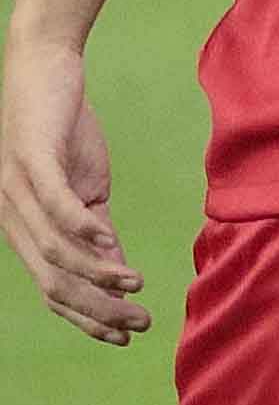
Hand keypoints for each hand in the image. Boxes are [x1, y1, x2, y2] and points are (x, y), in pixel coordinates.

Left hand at [3, 37, 142, 343]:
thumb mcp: (86, 188)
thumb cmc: (62, 129)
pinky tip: (111, 246)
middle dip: (98, 309)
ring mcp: (17, 190)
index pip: (53, 289)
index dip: (88, 318)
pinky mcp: (31, 159)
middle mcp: (12, 218)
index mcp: (26, 229)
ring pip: (55, 252)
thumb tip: (117, 267)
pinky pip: (56, 206)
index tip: (125, 335)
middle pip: (53, 282)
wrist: (43, 69)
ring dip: (98, 275)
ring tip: (136, 285)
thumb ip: (96, 228)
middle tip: (140, 323)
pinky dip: (82, 231)